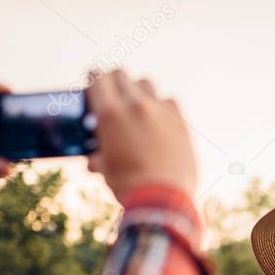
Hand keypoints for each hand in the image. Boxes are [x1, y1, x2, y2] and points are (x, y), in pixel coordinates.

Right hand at [85, 70, 197, 202]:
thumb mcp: (106, 170)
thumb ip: (98, 157)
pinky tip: (159, 120)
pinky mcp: (180, 120)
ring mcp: (160, 110)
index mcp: (110, 114)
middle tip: (112, 94)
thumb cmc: (129, 187)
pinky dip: (162, 105)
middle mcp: (135, 105)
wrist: (163, 199)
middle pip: (121, 74)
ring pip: (146, 83)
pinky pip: (169, 100)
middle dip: (113, 81)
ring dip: (138, 91)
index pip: (98, 78)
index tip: (93, 83)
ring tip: (136, 107)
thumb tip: (93, 160)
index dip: (94, 79)